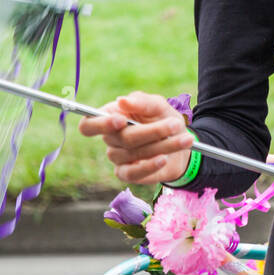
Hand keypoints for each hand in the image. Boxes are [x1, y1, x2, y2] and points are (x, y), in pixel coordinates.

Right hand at [76, 91, 194, 185]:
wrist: (181, 142)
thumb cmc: (164, 118)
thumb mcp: (158, 105)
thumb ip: (141, 102)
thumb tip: (122, 101)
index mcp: (110, 116)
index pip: (88, 124)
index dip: (100, 124)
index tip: (121, 120)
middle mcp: (110, 138)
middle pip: (119, 138)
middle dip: (151, 131)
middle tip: (175, 124)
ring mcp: (117, 157)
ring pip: (132, 153)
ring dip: (162, 146)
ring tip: (185, 139)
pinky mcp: (127, 173)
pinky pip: (133, 173)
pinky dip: (149, 166)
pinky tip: (164, 159)